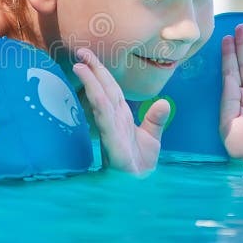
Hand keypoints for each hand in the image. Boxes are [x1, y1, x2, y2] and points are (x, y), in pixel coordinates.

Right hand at [72, 48, 168, 174]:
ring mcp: (111, 133)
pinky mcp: (113, 146)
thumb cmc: (141, 167)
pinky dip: (100, 106)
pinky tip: (95, 94)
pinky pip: (106, 122)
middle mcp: (114, 122)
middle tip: (80, 50)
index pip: (110, 89)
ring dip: (91, 83)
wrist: (141, 191)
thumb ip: (155, 121)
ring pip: (101, 102)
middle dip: (93, 70)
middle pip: (103, 90)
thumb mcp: (152, 140)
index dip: (101, 71)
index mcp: (121, 118)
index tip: (89, 55)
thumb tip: (162, 102)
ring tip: (80, 65)